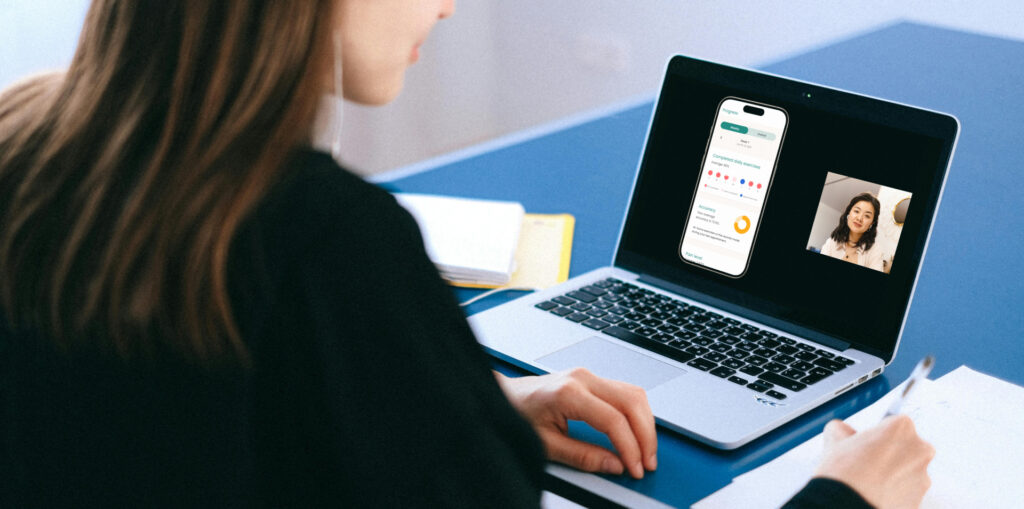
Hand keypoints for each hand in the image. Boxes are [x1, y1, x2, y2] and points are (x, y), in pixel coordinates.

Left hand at [494, 368, 656, 478]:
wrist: (504, 396)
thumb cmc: (518, 414)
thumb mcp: (546, 444)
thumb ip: (583, 456)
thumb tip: (614, 465)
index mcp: (569, 393)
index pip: (614, 420)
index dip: (630, 447)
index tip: (635, 467)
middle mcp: (583, 378)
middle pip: (632, 403)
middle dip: (645, 436)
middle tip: (647, 462)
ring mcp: (588, 375)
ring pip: (634, 394)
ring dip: (645, 423)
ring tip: (645, 451)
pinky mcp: (591, 379)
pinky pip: (625, 392)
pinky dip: (636, 413)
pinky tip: (637, 432)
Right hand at [814, 416, 934, 508]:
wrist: (847, 506)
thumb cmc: (845, 473)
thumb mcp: (835, 438)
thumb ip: (843, 429)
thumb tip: (842, 432)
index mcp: (902, 427)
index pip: (893, 423)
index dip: (876, 435)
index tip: (866, 444)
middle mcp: (920, 450)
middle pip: (906, 447)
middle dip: (890, 453)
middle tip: (866, 463)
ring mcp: (923, 478)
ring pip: (907, 472)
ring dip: (892, 475)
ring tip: (867, 483)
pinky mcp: (920, 501)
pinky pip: (907, 493)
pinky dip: (894, 494)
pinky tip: (874, 495)